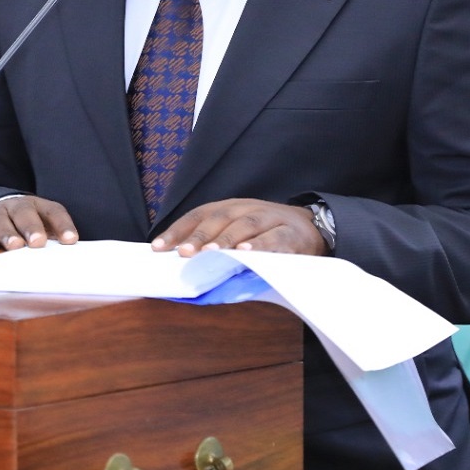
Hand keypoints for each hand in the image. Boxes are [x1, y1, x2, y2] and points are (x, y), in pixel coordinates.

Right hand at [0, 196, 78, 249]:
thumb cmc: (25, 228)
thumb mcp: (42, 229)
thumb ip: (52, 243)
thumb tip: (64, 261)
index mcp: (37, 206)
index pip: (53, 212)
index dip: (62, 225)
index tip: (70, 240)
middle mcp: (15, 206)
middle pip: (24, 213)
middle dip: (31, 228)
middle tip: (38, 242)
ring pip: (0, 220)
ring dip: (7, 233)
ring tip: (14, 246)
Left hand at [152, 199, 329, 257]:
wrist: (312, 228)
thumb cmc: (266, 233)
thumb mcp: (239, 232)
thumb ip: (214, 243)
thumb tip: (179, 261)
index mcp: (230, 208)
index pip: (198, 215)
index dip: (178, 230)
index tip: (157, 248)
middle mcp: (247, 208)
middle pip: (220, 218)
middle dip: (199, 236)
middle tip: (182, 253)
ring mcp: (270, 218)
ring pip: (246, 225)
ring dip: (226, 240)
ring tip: (211, 253)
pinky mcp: (292, 234)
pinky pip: (274, 239)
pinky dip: (260, 246)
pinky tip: (246, 253)